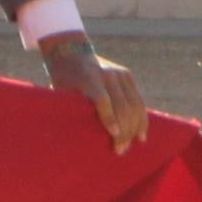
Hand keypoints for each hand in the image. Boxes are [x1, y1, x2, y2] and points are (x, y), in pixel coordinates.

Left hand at [40, 33, 147, 151]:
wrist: (69, 51)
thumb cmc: (62, 79)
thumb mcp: (60, 92)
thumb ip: (70, 109)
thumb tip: (74, 141)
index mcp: (89, 78)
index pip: (103, 99)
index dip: (109, 118)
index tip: (114, 135)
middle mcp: (108, 74)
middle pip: (122, 106)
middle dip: (123, 130)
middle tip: (120, 150)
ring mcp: (120, 74)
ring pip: (135, 104)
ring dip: (134, 128)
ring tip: (130, 145)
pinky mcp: (128, 76)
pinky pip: (139, 100)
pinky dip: (141, 118)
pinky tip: (141, 134)